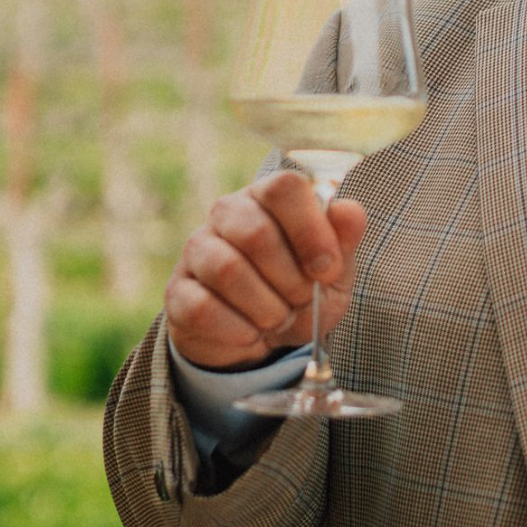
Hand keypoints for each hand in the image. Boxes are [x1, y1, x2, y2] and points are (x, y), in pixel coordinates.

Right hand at [165, 172, 368, 371]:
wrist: (262, 338)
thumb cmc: (300, 293)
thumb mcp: (334, 271)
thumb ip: (344, 240)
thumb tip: (350, 210)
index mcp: (270, 199)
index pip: (284, 187)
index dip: (310, 229)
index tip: (328, 269)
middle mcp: (228, 214)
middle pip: (255, 232)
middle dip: (290, 279)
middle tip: (302, 300)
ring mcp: (197, 250)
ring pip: (226, 270)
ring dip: (266, 307)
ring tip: (278, 318)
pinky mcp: (177, 291)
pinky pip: (202, 307)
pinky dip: (238, 329)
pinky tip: (251, 333)